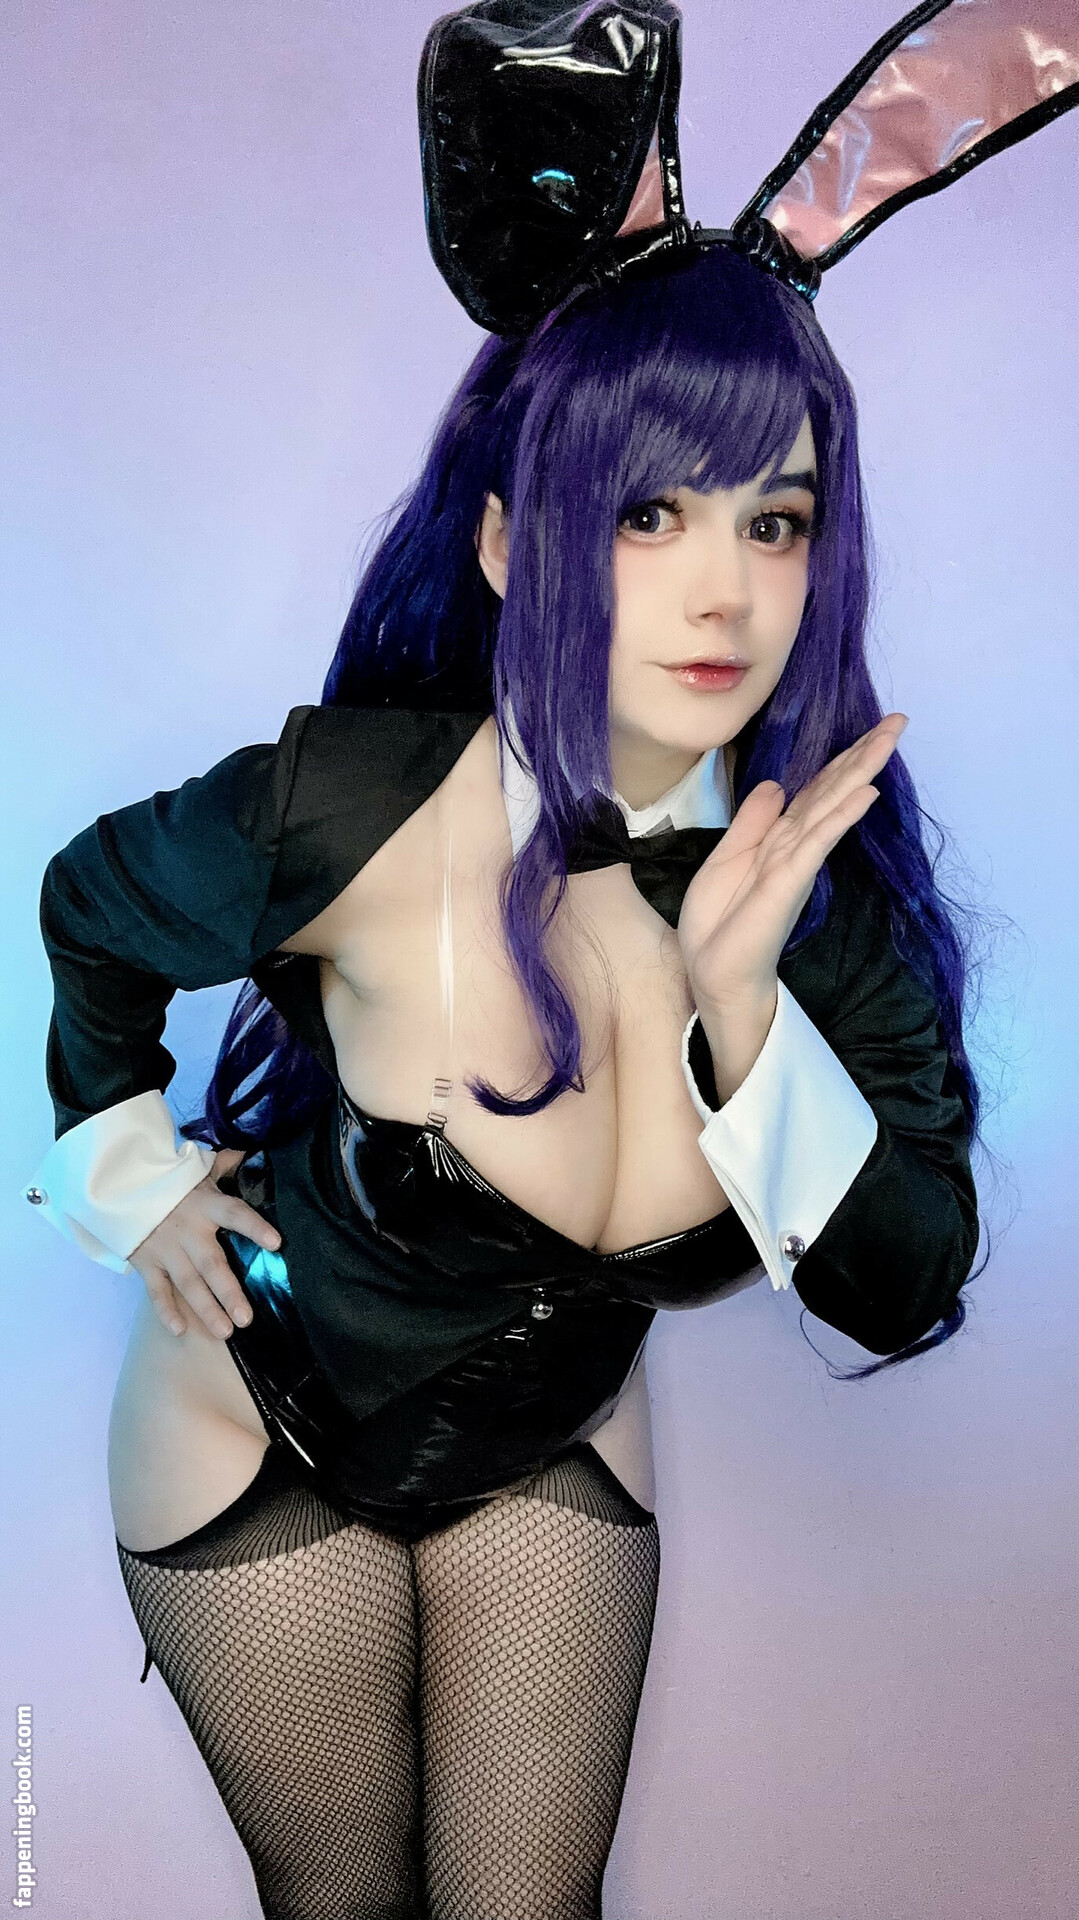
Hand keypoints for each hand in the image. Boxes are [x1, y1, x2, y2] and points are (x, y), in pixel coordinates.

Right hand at [127, 1147, 280, 1339]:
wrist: (121, 1185)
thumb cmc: (170, 1180)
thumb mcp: (199, 1167)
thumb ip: (226, 1164)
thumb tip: (253, 1154)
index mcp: (206, 1204)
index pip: (235, 1214)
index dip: (254, 1227)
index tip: (276, 1243)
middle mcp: (188, 1230)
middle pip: (212, 1264)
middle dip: (229, 1293)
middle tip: (247, 1318)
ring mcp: (166, 1249)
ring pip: (188, 1284)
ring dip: (206, 1309)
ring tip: (225, 1331)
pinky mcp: (146, 1262)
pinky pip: (156, 1290)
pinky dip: (165, 1310)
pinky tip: (179, 1330)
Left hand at [677, 714, 907, 1012]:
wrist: (713, 971)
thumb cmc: (720, 922)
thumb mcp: (727, 858)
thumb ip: (753, 822)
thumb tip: (777, 786)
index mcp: (780, 839)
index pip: (816, 791)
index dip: (841, 760)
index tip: (872, 731)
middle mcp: (795, 845)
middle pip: (833, 791)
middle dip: (864, 755)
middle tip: (899, 721)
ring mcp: (797, 862)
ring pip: (832, 806)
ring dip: (861, 771)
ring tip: (889, 739)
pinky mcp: (790, 881)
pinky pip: (818, 841)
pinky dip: (841, 815)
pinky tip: (865, 792)